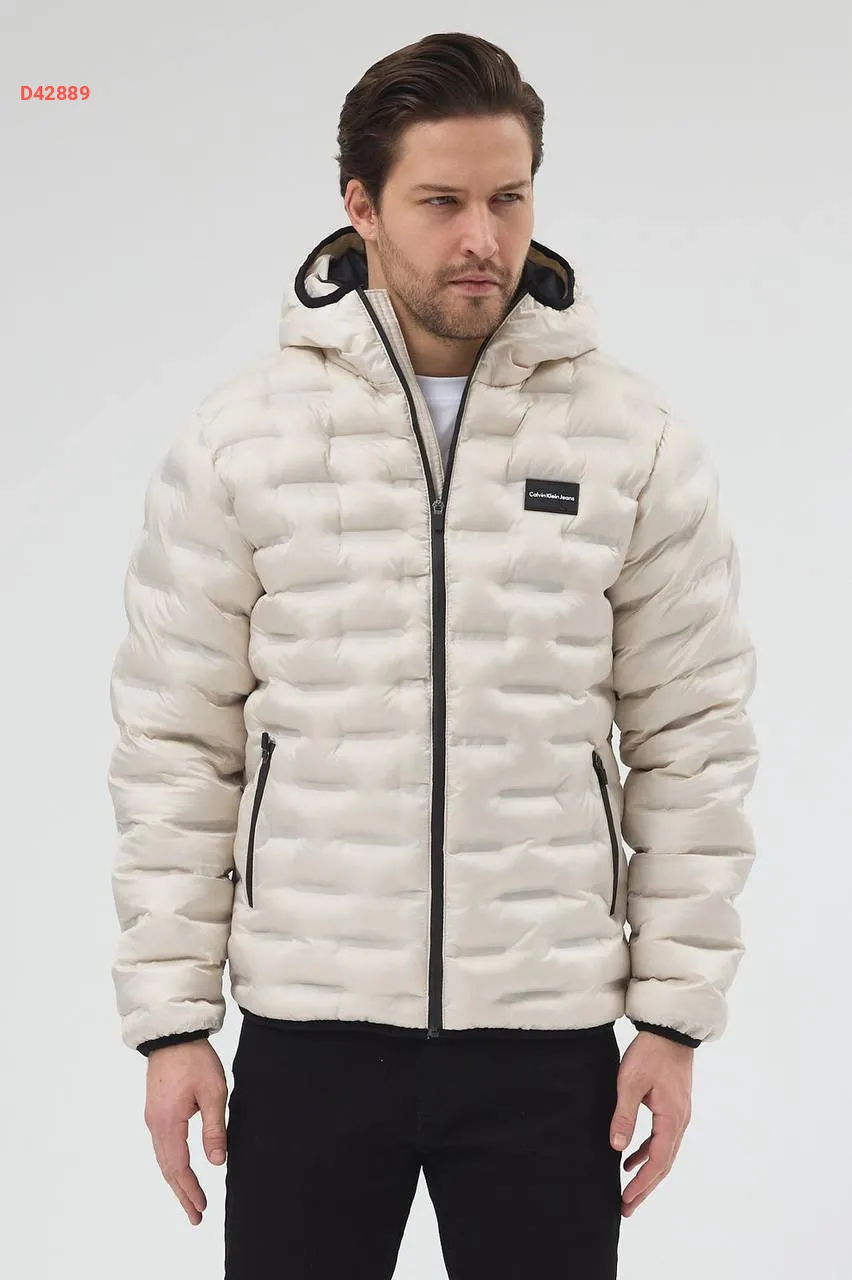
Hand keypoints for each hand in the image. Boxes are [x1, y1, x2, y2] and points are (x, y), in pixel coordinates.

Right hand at [143, 1039, 228, 1224]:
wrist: (174, 1035)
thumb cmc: (195, 1061)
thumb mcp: (213, 1093)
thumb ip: (214, 1128)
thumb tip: (216, 1162)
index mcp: (168, 1123)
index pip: (178, 1167)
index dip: (190, 1190)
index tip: (201, 1208)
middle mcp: (155, 1125)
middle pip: (167, 1168)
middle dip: (182, 1193)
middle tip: (196, 1216)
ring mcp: (153, 1118)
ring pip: (163, 1159)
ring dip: (176, 1180)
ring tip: (189, 1199)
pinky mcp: (155, 1111)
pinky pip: (161, 1146)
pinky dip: (171, 1164)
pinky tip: (179, 1170)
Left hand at [609, 1030, 693, 1216]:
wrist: (670, 1030)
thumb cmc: (650, 1053)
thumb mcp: (631, 1082)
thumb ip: (624, 1115)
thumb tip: (617, 1148)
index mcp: (672, 1119)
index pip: (658, 1162)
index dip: (642, 1184)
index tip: (626, 1201)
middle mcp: (680, 1122)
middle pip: (664, 1164)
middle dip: (645, 1188)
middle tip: (627, 1208)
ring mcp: (679, 1115)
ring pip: (663, 1153)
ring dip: (646, 1173)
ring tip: (628, 1191)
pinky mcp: (673, 1108)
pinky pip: (661, 1139)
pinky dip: (647, 1152)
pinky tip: (630, 1159)